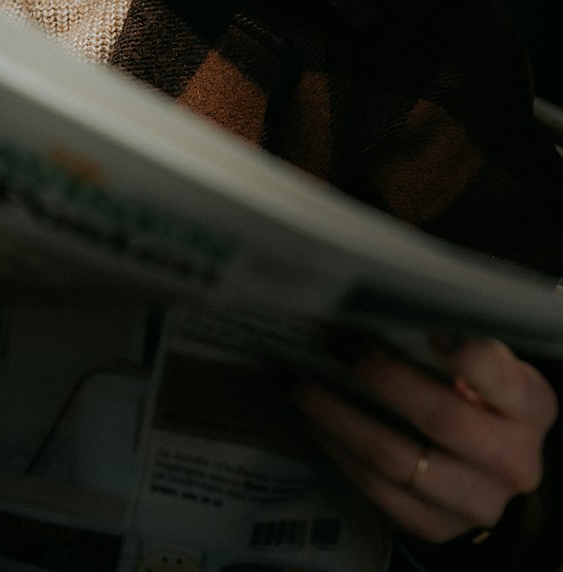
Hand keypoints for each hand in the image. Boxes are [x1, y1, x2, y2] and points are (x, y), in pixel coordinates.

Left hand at [291, 334, 556, 542]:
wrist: (488, 460)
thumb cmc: (476, 388)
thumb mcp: (484, 360)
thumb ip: (450, 334)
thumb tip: (378, 298)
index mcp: (531, 406)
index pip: (500, 378)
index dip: (466, 355)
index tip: (426, 327)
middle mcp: (513, 461)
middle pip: (439, 418)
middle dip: (378, 375)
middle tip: (331, 340)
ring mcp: (477, 503)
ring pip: (395, 459)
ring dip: (334, 415)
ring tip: (294, 380)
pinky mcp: (437, 527)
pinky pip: (376, 491)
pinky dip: (335, 450)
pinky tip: (308, 418)